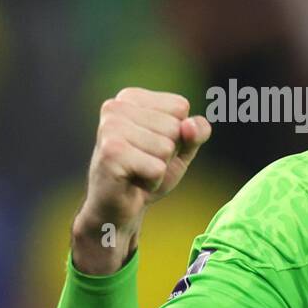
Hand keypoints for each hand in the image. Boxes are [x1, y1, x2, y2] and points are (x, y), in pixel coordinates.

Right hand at [71, 87, 211, 273]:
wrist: (117, 209)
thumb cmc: (147, 173)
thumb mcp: (181, 148)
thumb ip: (196, 132)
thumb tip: (189, 125)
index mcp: (130, 97)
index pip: (180, 107)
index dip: (177, 134)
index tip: (152, 147)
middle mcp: (115, 107)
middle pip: (174, 127)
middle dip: (168, 153)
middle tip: (143, 163)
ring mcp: (110, 129)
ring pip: (167, 147)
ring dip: (159, 168)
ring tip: (137, 171)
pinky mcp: (111, 154)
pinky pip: (157, 168)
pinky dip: (152, 181)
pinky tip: (133, 182)